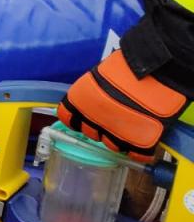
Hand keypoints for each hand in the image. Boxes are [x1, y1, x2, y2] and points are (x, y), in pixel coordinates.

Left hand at [59, 49, 188, 162]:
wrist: (153, 72)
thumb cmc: (126, 66)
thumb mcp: (99, 75)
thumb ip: (94, 91)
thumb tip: (97, 97)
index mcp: (79, 100)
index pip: (67, 118)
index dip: (77, 118)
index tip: (84, 117)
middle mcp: (92, 120)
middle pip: (91, 133)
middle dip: (100, 128)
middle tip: (114, 119)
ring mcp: (115, 134)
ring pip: (112, 145)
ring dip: (119, 138)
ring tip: (131, 126)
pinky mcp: (139, 142)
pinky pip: (137, 154)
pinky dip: (139, 151)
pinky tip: (143, 140)